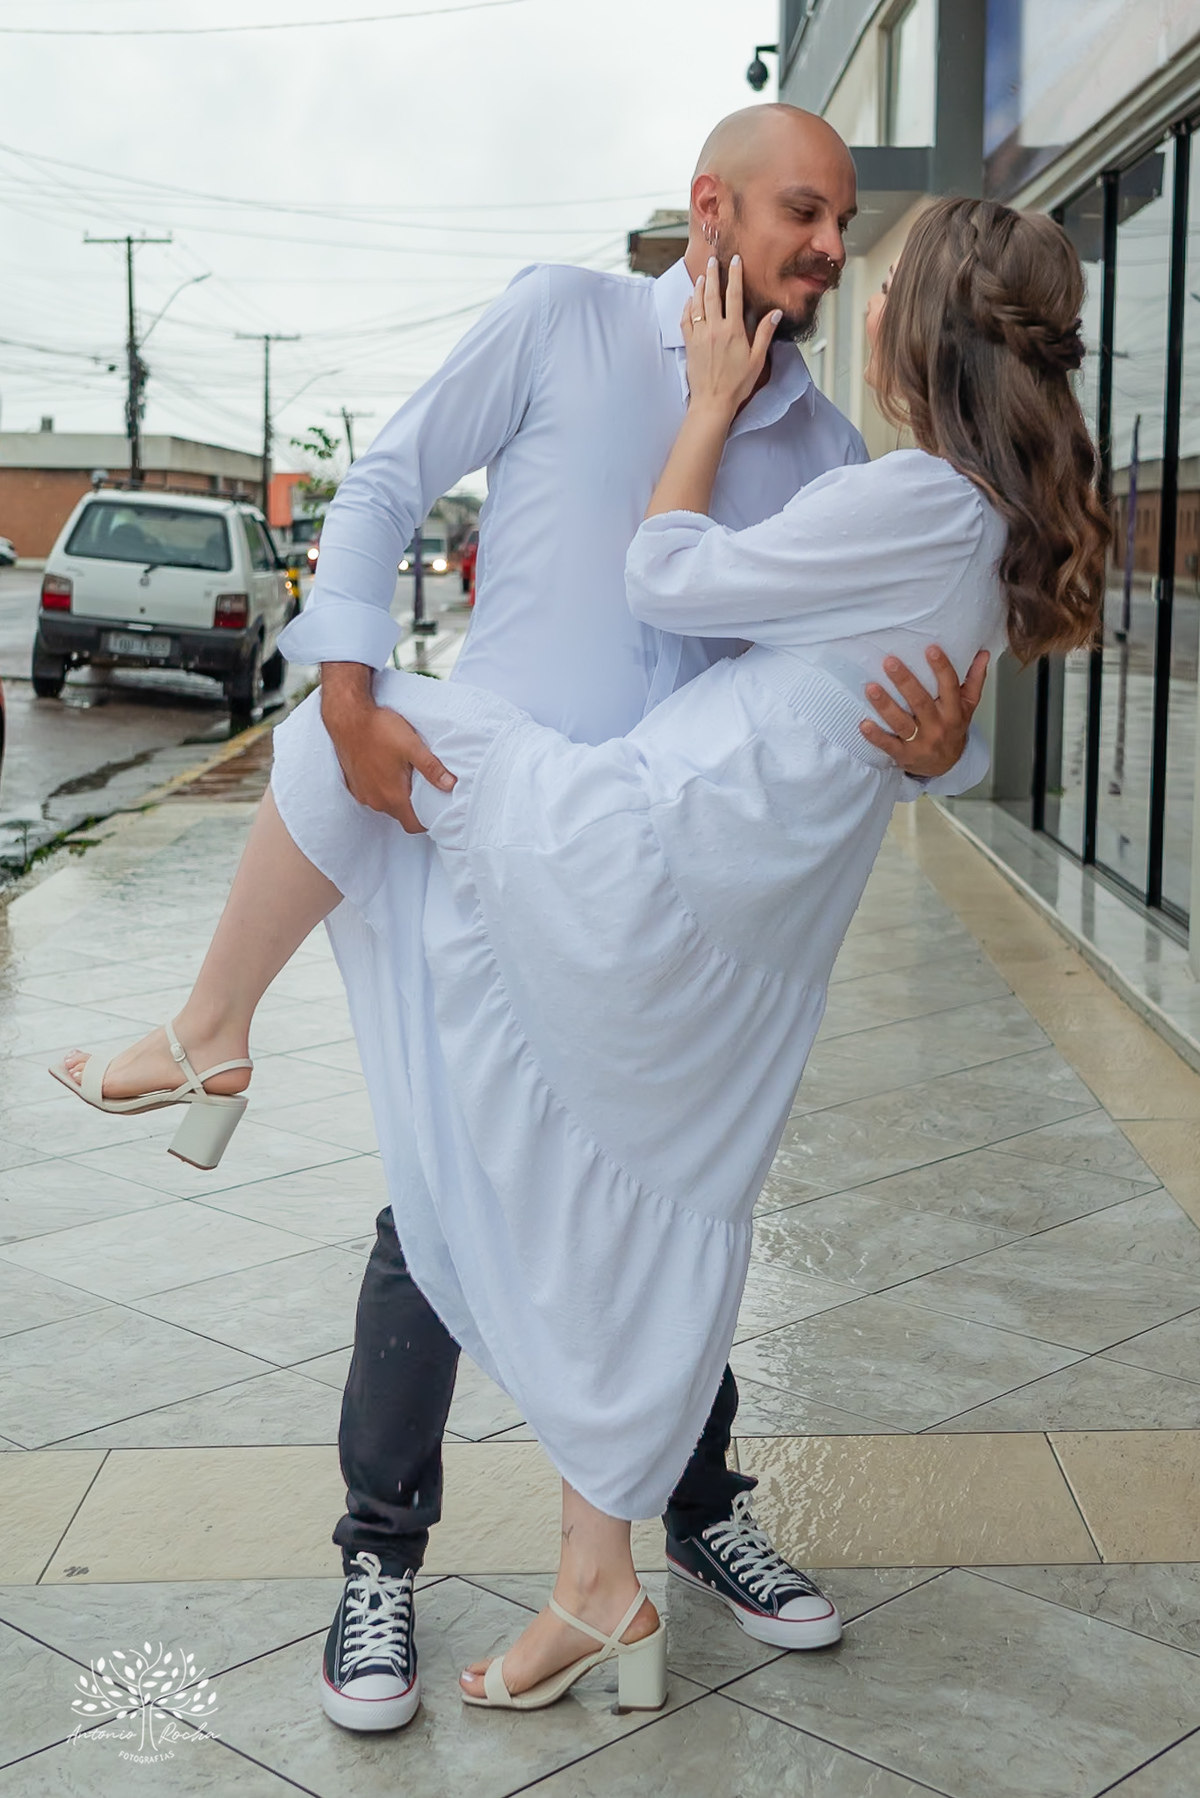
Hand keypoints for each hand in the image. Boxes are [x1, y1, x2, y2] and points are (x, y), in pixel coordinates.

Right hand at [320, 662, 454, 833]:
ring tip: (406, 776)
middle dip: (414, 807)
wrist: (347, 717)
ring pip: (386, 804)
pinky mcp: (354, 785)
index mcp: (393, 796)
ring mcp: (363, 793)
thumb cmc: (378, 729)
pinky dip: (381, 788)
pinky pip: (372, 794)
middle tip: (424, 788)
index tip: (435, 811)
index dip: (427, 822)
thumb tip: (450, 785)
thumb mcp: (412, 746)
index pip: (413, 826)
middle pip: (401, 815)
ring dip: (397, 796)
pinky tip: (386, 770)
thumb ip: (432, 768)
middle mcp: (376, 800)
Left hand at [681, 256, 779, 420]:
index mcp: (733, 331)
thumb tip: (775, 314)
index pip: (734, 295)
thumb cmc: (736, 384)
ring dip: (699, 287)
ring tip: (702, 276)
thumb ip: (764, 334)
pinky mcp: (689, 344)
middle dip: (713, 274)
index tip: (734, 261)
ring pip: (697, 304)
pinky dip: (687, 307)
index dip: (734, 275)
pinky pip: (685, 319)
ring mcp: (699, 336)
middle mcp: (714, 329)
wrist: (713, 402)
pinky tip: (690, 300)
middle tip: (713, 261)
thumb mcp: (757, 359)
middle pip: (712, 294)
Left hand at [860, 648, 989, 777]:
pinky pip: (888, 745)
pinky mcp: (904, 755)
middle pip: (921, 702)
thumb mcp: (968, 706)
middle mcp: (938, 727)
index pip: (950, 687)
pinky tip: (864, 724)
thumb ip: (974, 680)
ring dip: (885, 705)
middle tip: (890, 661)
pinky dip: (876, 736)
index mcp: (954, 712)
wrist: (945, 765)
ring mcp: (920, 742)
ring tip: (871, 687)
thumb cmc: (953, 729)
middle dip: (905, 681)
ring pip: (902, 723)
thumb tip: (983, 654)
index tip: (931, 649)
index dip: (942, 668)